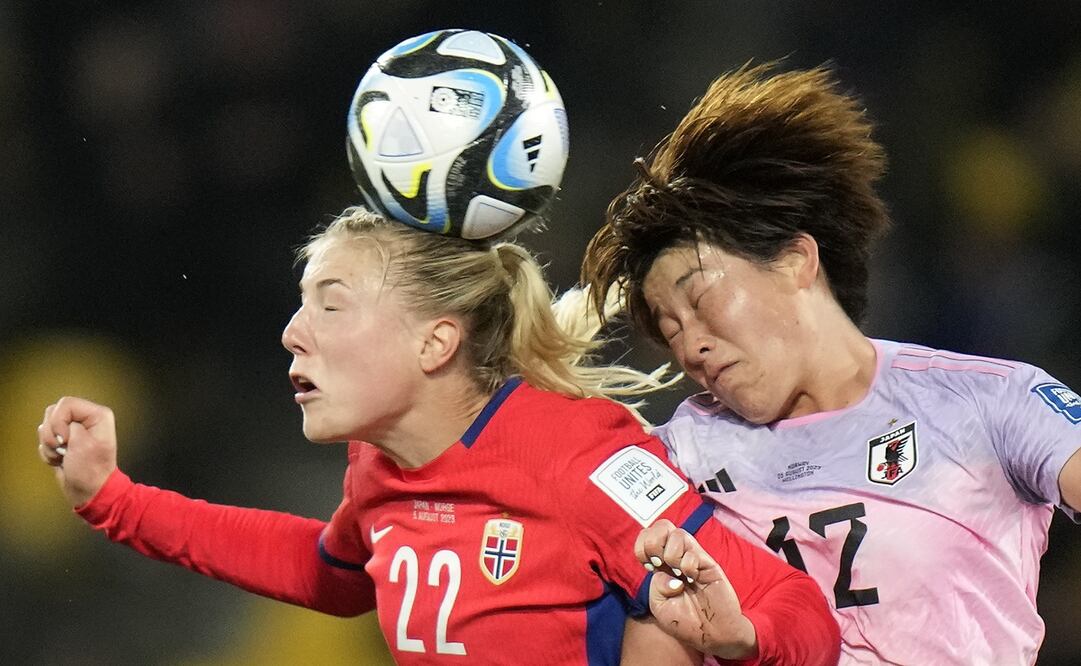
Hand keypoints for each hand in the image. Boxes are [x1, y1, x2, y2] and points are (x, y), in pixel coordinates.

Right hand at [37, 396, 118, 506]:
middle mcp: (86, 419)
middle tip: (64, 448)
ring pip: (46, 426)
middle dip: (52, 434)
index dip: (59, 421)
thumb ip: (68, 424)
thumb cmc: (90, 470)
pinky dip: (48, 452)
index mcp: (97, 415)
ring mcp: (72, 430)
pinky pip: (44, 440)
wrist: (88, 491)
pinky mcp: (62, 441)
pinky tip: (60, 460)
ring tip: (64, 456)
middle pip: (53, 413)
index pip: (66, 403)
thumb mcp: (82, 443)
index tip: (65, 439)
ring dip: (50, 445)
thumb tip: (57, 425)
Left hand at [635, 519, 756, 659]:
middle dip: (654, 542)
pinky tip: (692, 578)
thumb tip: (667, 572)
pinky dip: (687, 564)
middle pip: (662, 525)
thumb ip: (656, 585)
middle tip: (659, 564)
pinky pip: (693, 551)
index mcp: (662, 563)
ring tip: (678, 573)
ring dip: (671, 554)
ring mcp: (693, 557)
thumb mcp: (660, 606)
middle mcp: (677, 556)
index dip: (642, 546)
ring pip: (678, 533)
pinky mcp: (708, 563)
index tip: (649, 566)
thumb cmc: (685, 621)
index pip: (647, 537)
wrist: (711, 634)